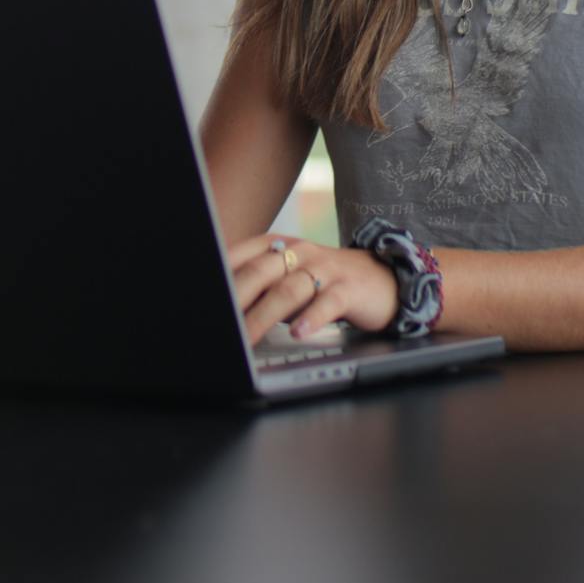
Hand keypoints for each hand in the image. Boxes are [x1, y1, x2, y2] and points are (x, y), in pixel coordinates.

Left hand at [227, 232, 400, 346]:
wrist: (381, 278)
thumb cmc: (322, 282)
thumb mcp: (288, 278)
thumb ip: (260, 287)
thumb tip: (221, 309)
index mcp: (280, 246)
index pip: (242, 254)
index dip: (220, 273)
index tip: (202, 294)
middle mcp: (300, 252)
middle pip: (261, 272)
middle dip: (236, 297)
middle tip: (218, 322)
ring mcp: (325, 269)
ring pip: (289, 290)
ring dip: (265, 315)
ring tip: (247, 336)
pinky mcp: (348, 289)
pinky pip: (328, 303)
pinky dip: (311, 319)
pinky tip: (299, 332)